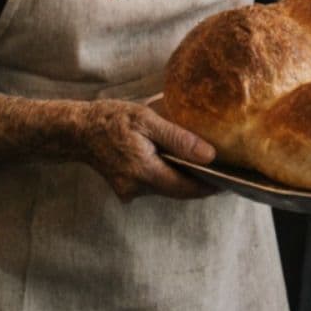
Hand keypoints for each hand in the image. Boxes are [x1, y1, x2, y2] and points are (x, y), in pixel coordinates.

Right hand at [74, 99, 216, 202]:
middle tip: (226, 172)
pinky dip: (169, 175)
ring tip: (208, 166)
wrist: (78, 131)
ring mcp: (130, 191)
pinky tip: (178, 162)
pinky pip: (155, 184)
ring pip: (166, 188)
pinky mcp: (126, 188)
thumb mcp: (146, 120)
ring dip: (185, 179)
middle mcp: (137, 188)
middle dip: (201, 183)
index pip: (186, 188)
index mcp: (144, 171)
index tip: (231, 181)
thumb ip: (178, 139)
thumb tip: (209, 155)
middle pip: (178, 190)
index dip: (210, 186)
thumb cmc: (112, 119)